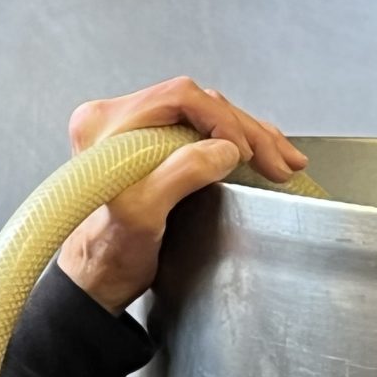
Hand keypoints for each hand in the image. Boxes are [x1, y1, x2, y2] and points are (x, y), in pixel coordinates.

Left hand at [54, 78, 306, 312]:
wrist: (94, 279)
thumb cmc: (106, 253)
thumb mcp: (142, 215)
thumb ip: (182, 174)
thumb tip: (224, 149)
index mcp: (106, 123)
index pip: (179, 97)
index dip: (221, 121)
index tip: (244, 152)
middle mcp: (116, 120)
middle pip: (197, 106)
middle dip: (246, 132)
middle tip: (278, 160)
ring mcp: (134, 132)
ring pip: (204, 118)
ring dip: (248, 138)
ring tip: (282, 160)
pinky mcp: (150, 148)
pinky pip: (200, 132)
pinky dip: (233, 144)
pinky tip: (262, 153)